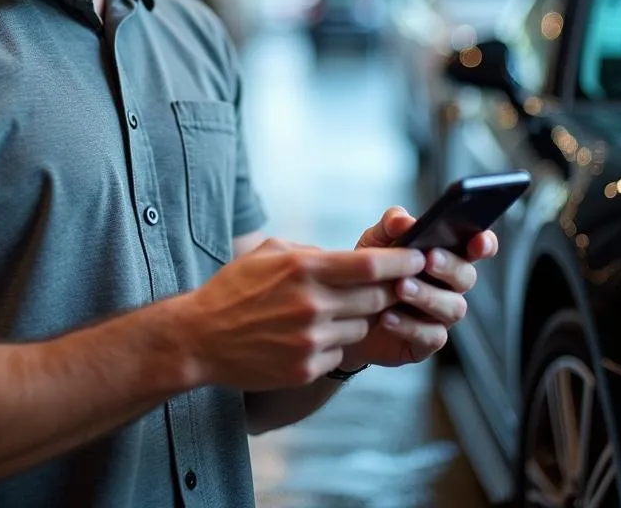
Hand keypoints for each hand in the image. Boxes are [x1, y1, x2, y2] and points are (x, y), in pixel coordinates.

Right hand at [177, 238, 425, 390]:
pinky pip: (340, 353)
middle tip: (390, 285)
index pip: (371, 265)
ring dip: (357, 318)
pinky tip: (306, 335)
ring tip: (329, 311)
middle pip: (377, 298)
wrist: (200, 337)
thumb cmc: (234, 288)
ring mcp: (311, 340)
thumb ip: (312, 252)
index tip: (419, 256)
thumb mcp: (269, 253)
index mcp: (304, 269)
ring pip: (362, 327)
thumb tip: (349, 259)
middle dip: (388, 290)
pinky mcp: (306, 369)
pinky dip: (334, 343)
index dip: (402, 261)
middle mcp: (312, 305)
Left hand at [338, 207, 498, 369]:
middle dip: (450, 267)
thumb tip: (405, 221)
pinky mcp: (426, 341)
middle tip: (429, 259)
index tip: (479, 242)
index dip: (484, 244)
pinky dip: (409, 326)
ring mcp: (440, 315)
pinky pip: (431, 336)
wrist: (345, 311)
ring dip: (428, 296)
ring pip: (453, 308)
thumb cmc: (370, 270)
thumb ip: (391, 225)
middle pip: (467, 277)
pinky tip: (388, 316)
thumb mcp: (375, 241)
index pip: (475, 248)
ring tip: (400, 287)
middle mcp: (448, 286)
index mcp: (443, 256)